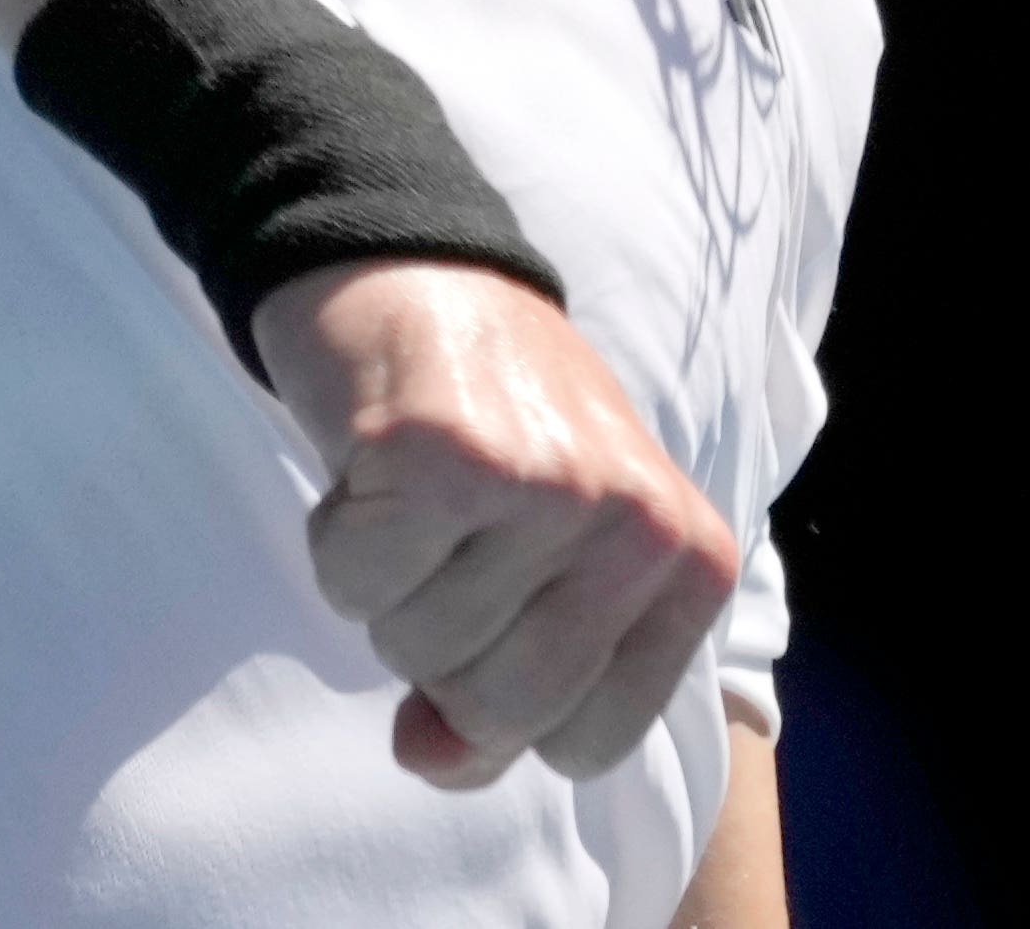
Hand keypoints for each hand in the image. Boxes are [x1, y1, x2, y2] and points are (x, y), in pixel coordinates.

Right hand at [256, 259, 739, 789]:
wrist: (419, 273)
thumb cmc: (498, 435)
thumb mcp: (551, 567)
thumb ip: (512, 690)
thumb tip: (432, 757)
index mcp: (692, 561)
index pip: (589, 742)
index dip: (511, 707)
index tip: (504, 605)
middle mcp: (637, 523)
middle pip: (503, 708)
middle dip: (442, 651)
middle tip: (453, 543)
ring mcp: (549, 484)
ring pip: (418, 649)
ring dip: (387, 585)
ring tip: (418, 493)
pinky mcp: (448, 452)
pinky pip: (355, 582)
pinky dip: (337, 537)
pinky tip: (375, 466)